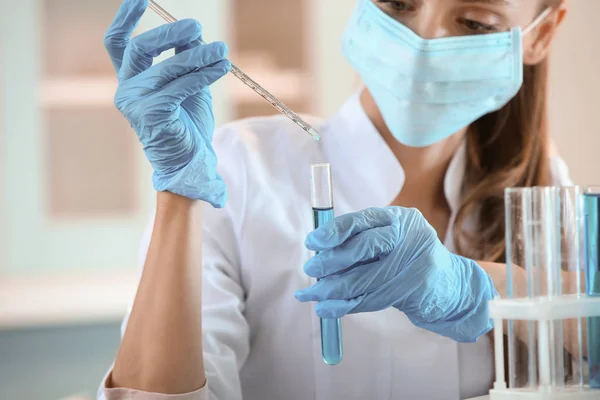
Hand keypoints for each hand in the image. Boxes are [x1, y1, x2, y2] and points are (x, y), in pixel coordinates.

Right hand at [104, 0, 230, 206]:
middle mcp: (127, 89)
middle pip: (141, 48)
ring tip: (222, 50)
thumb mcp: (188, 84)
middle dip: (171, 33)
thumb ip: (186, 58)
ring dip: (199, 56)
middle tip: (197, 27)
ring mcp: (135, 103)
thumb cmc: (188, 124)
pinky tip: (221, 68)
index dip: (125, 18)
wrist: (190, 161)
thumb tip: (193, 32)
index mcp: (132, 80)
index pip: (117, 43)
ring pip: (168, 67)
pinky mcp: (151, 114)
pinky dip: (203, 74)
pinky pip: (181, 85)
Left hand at [295, 207, 497, 342]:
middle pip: (363, 247)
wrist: (449, 285)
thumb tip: (317, 250)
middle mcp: (408, 237)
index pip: (361, 221)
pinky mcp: (414, 290)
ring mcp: (414, 264)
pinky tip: (325, 309)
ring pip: (363, 279)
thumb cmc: (407, 258)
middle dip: (331, 260)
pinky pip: (371, 300)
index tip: (312, 242)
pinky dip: (344, 306)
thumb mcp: (391, 238)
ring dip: (331, 289)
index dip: (333, 231)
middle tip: (310, 269)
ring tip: (309, 294)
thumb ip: (359, 239)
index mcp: (398, 218)